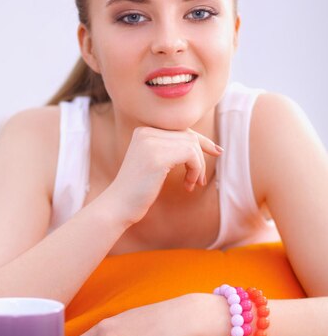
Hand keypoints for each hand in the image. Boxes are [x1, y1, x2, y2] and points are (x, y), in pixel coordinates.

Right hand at [106, 126, 222, 224]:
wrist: (119, 206)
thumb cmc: (138, 190)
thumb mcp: (154, 163)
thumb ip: (170, 149)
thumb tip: (202, 143)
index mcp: (144, 131)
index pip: (181, 129)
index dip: (202, 141)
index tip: (217, 151)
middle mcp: (146, 131)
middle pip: (189, 135)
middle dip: (201, 156)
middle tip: (201, 180)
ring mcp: (151, 142)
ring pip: (192, 145)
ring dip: (198, 167)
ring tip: (192, 184)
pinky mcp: (157, 156)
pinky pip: (191, 155)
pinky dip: (196, 170)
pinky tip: (188, 185)